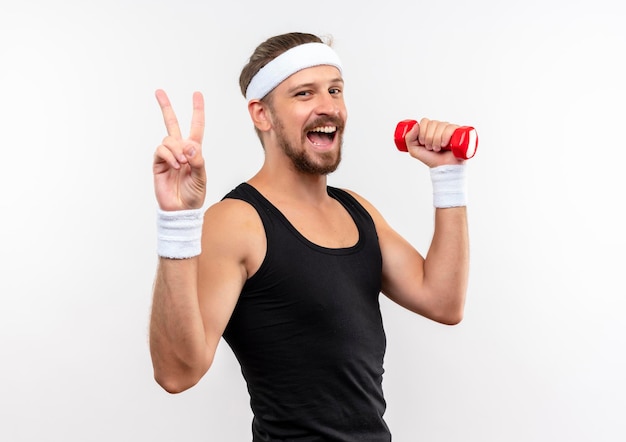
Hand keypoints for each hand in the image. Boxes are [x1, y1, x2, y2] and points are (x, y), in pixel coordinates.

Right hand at [153, 89, 205, 210]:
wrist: (181, 210)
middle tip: (159, 91)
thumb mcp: (202, 177)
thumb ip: (198, 160)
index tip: (197, 94)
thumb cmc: (194, 194)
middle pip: (172, 124)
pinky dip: (169, 155)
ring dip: (177, 149)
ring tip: (182, 164)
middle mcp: (180, 150)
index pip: (196, 127)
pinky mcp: (158, 163)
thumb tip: (189, 145)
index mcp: (194, 151)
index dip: (197, 111)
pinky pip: (161, 150)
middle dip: (166, 107)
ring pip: (169, 139)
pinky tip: (175, 165)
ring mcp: (168, 156)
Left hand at [405, 118, 464, 167]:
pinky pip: (451, 127)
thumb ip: (409, 138)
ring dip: (436, 139)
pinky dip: (445, 136)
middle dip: (429, 138)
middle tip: (430, 148)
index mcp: (430, 129)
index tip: (423, 143)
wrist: (442, 168)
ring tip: (438, 148)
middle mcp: (440, 127)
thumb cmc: (430, 159)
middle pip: (433, 123)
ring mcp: (449, 129)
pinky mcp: (458, 132)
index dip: (422, 132)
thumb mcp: (414, 150)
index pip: (425, 121)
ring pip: (441, 125)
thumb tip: (416, 125)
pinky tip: (444, 144)